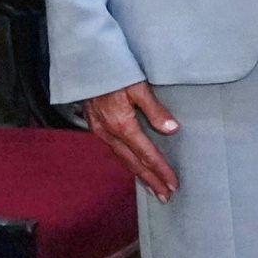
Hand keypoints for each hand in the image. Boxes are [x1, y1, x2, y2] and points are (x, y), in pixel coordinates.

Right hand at [83, 81, 179, 199]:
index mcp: (121, 125)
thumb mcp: (138, 87)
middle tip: (165, 195)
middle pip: (133, 163)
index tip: (173, 183)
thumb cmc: (113, 71)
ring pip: (123, 159)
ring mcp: (100, 131)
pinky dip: (127, 161)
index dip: (160, 170)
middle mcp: (108, 133)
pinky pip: (115, 150)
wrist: (85, 62)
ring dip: (139, 174)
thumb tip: (171, 129)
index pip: (146, 154)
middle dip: (150, 180)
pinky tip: (134, 165)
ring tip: (152, 187)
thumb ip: (155, 109)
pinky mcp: (96, 126)